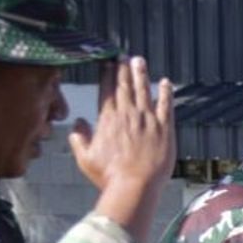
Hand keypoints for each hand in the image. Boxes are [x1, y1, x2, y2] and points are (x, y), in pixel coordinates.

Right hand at [71, 57, 175, 241]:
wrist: (135, 186)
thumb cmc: (109, 176)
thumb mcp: (85, 158)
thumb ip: (79, 138)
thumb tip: (77, 123)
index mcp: (108, 119)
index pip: (106, 90)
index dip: (107, 74)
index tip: (108, 62)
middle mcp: (127, 114)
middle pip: (124, 86)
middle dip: (123, 69)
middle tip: (123, 56)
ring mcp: (147, 120)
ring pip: (143, 90)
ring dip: (141, 74)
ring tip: (139, 60)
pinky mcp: (164, 129)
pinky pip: (166, 106)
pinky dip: (165, 93)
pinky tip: (166, 82)